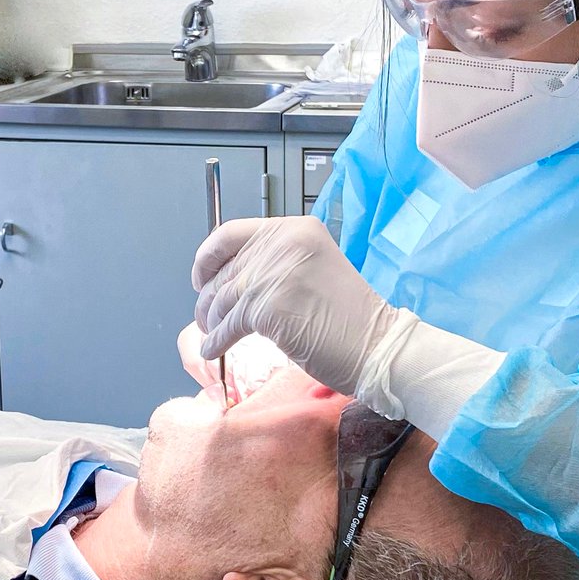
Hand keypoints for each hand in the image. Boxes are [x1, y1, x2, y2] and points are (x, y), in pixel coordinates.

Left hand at [192, 216, 410, 395]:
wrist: (375, 344)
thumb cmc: (350, 316)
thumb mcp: (313, 268)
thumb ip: (276, 263)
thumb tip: (228, 279)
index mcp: (297, 229)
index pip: (231, 233)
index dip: (209, 256)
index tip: (203, 276)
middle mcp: (284, 244)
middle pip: (223, 270)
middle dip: (209, 298)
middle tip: (207, 316)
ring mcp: (274, 274)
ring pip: (220, 298)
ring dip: (211, 321)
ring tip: (213, 333)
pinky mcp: (266, 307)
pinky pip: (226, 326)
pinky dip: (216, 341)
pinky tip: (215, 350)